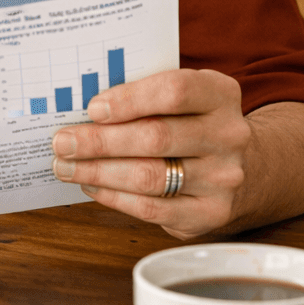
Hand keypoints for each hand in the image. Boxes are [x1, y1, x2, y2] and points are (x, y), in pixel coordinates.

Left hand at [50, 69, 250, 239]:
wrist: (241, 168)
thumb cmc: (191, 124)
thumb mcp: (182, 98)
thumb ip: (143, 96)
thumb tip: (83, 112)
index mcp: (220, 94)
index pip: (175, 91)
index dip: (129, 100)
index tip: (92, 109)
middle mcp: (228, 135)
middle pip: (156, 137)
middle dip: (100, 141)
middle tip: (62, 143)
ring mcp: (223, 177)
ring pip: (149, 176)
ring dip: (98, 172)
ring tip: (66, 167)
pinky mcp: (210, 212)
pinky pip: (151, 207)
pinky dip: (114, 197)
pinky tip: (91, 186)